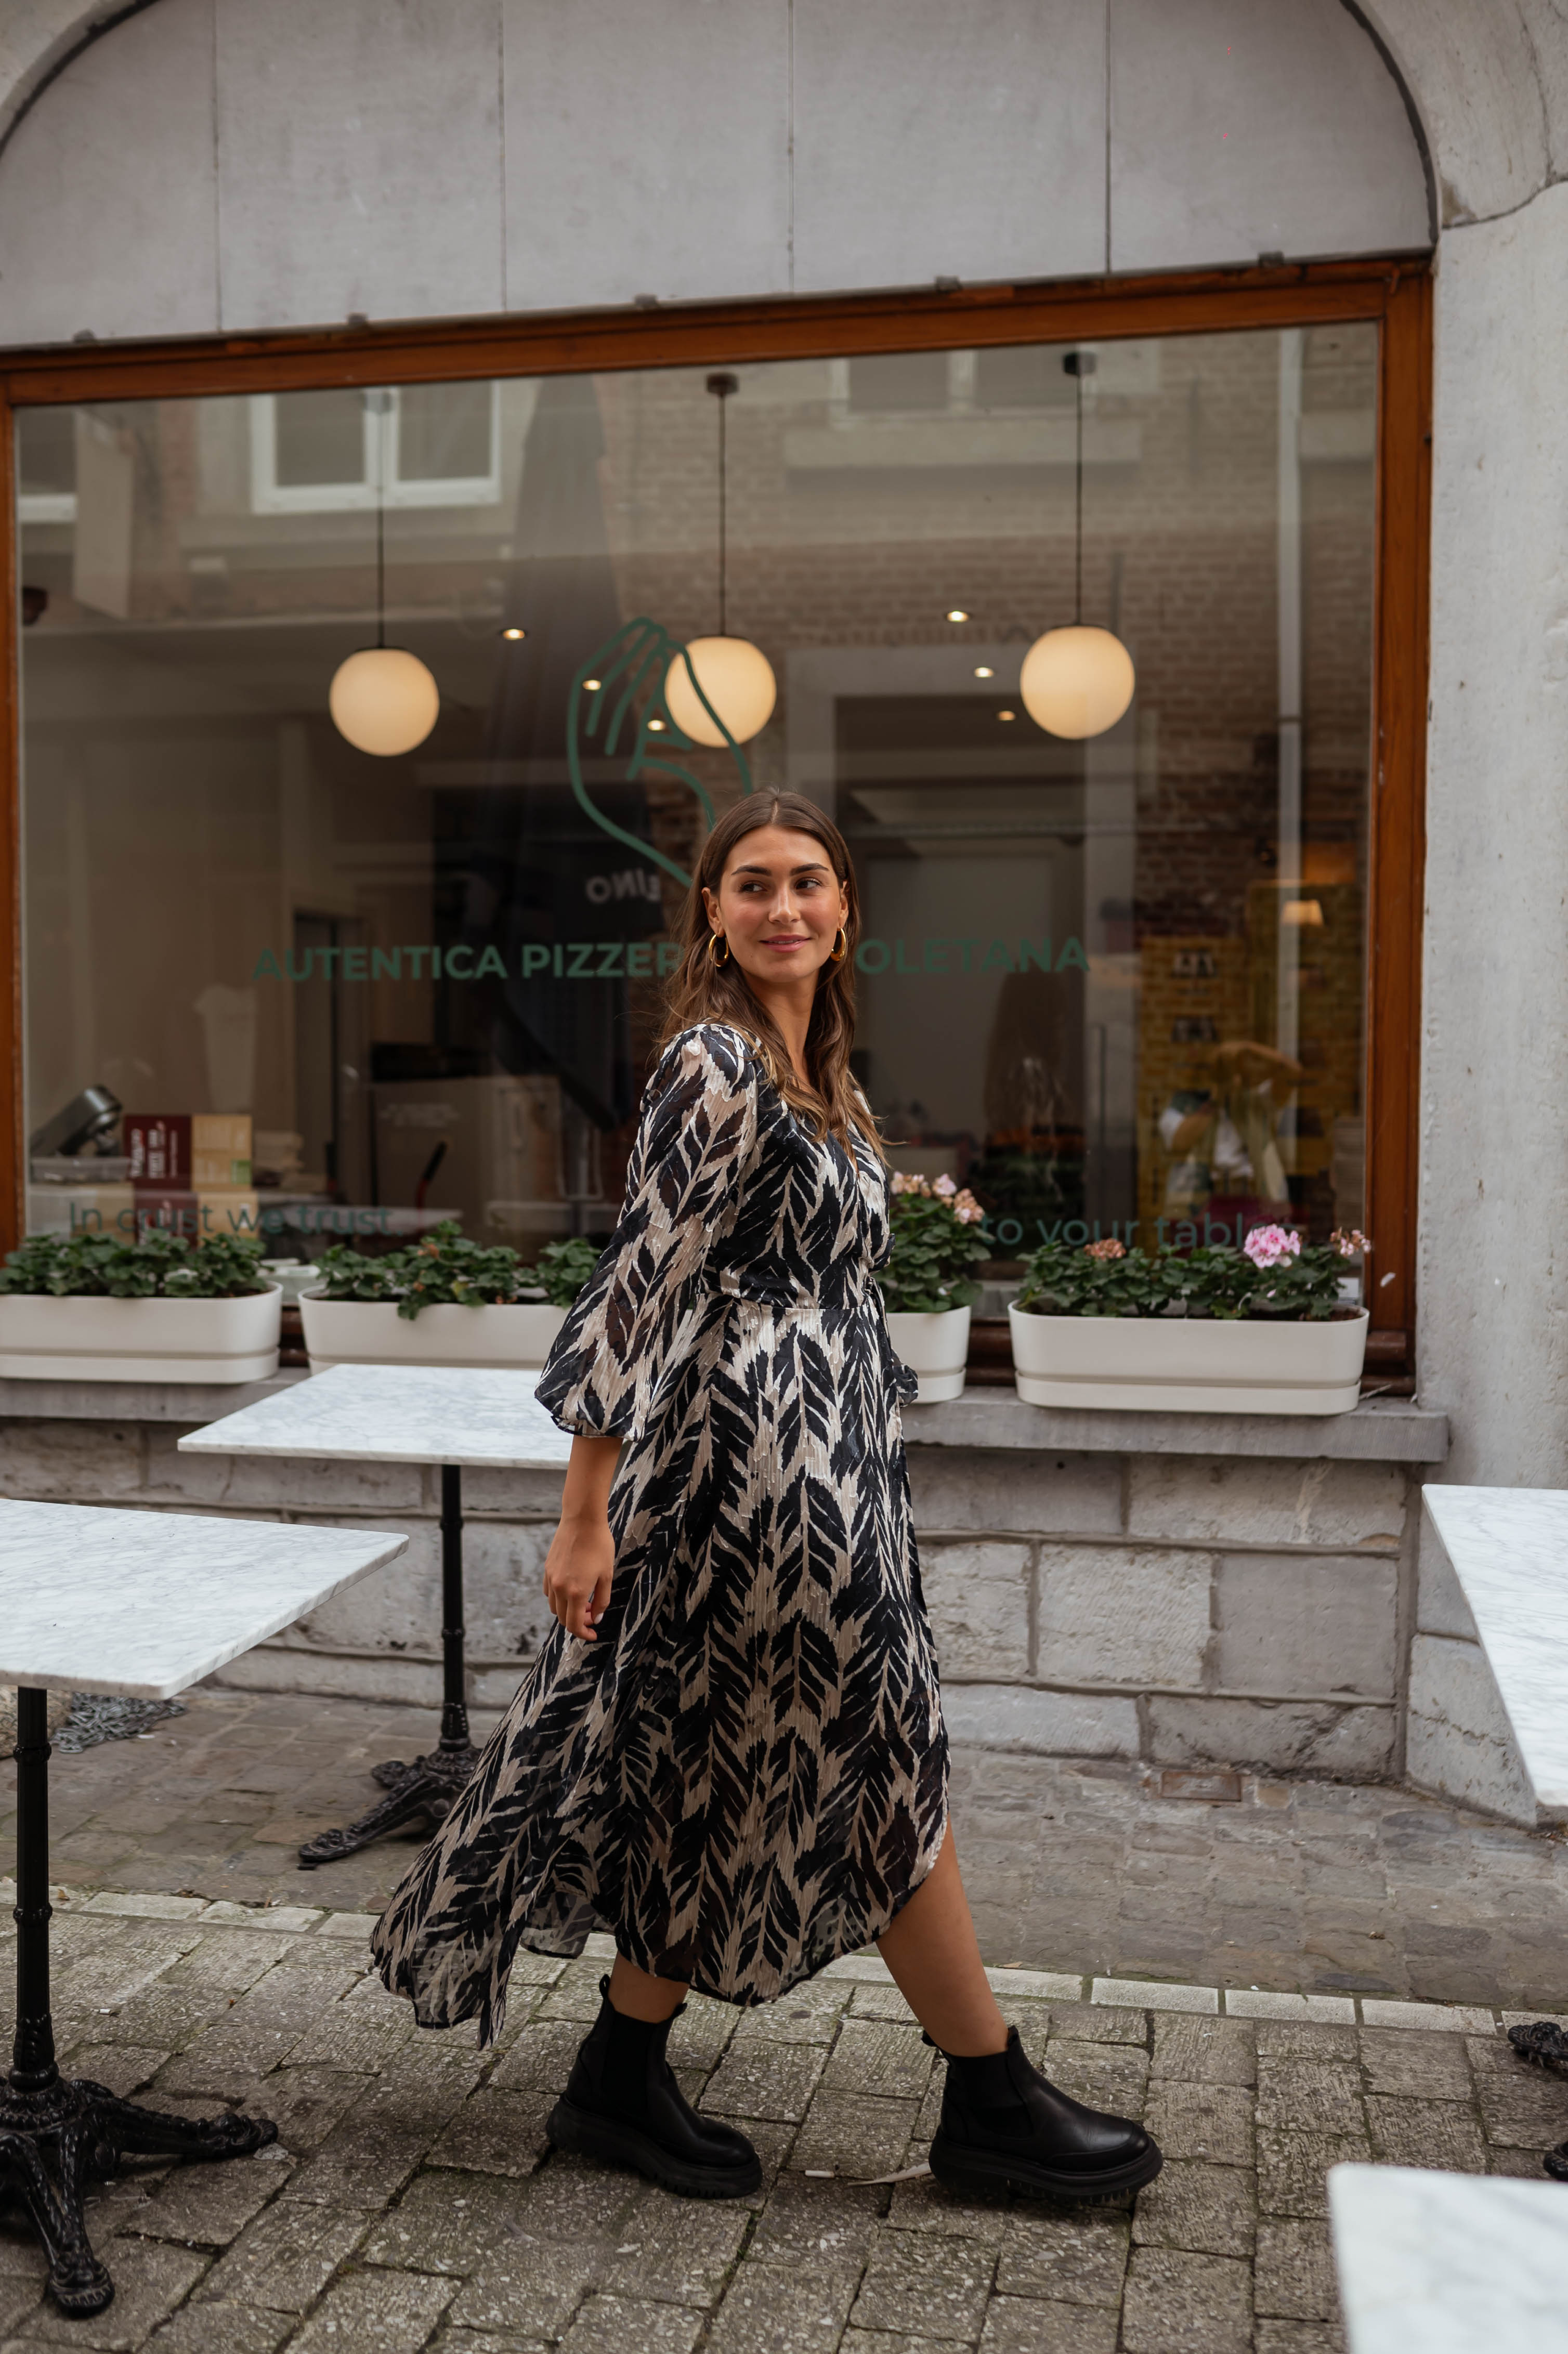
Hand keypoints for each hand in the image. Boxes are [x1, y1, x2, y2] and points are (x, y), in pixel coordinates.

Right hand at [543, 1514, 614, 1640]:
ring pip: (554, 1606)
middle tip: (591, 1613)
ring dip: (567, 1610)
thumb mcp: (607, 1575)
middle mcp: (559, 1588)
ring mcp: (551, 1578)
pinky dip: (558, 1597)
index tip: (592, 1634)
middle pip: (563, 1618)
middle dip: (577, 1621)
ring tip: (583, 1600)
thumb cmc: (599, 1545)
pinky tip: (571, 1588)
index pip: (574, 1625)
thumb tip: (595, 1618)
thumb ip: (601, 1600)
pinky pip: (549, 1592)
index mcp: (576, 1592)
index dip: (583, 1634)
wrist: (582, 1520)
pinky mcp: (547, 1568)